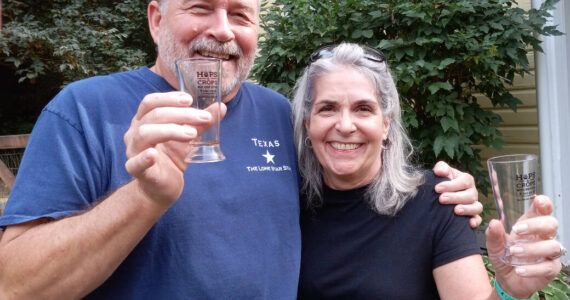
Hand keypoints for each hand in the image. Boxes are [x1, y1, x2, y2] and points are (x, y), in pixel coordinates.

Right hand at [123, 91, 225, 206]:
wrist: (163, 186)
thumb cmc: (172, 157)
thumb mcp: (189, 136)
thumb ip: (202, 122)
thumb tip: (221, 106)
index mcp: (145, 120)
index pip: (151, 102)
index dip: (169, 98)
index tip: (190, 100)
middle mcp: (135, 132)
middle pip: (154, 115)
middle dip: (181, 114)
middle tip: (204, 117)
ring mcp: (134, 151)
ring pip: (145, 133)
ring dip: (171, 130)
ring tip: (192, 134)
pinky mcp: (137, 171)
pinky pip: (135, 163)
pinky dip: (143, 158)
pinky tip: (152, 155)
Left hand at [433, 161, 481, 227]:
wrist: (439, 195)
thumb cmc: (441, 182)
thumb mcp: (441, 172)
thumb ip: (441, 168)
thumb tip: (440, 172)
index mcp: (466, 180)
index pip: (464, 181)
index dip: (451, 185)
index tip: (437, 188)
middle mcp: (472, 192)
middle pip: (470, 195)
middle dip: (455, 197)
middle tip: (441, 199)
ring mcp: (473, 204)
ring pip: (476, 207)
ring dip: (467, 209)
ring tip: (455, 210)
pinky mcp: (473, 216)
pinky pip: (478, 219)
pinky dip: (475, 221)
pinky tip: (470, 224)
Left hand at [486, 195, 561, 298]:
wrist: (506, 279)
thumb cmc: (505, 257)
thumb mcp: (494, 246)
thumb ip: (494, 235)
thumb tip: (494, 223)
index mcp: (531, 225)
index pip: (544, 210)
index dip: (544, 204)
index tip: (538, 201)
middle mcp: (544, 236)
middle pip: (551, 224)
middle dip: (536, 225)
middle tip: (517, 230)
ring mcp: (550, 253)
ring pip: (552, 246)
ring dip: (532, 249)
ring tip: (513, 252)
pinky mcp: (551, 269)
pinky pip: (548, 267)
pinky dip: (533, 269)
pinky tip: (519, 270)